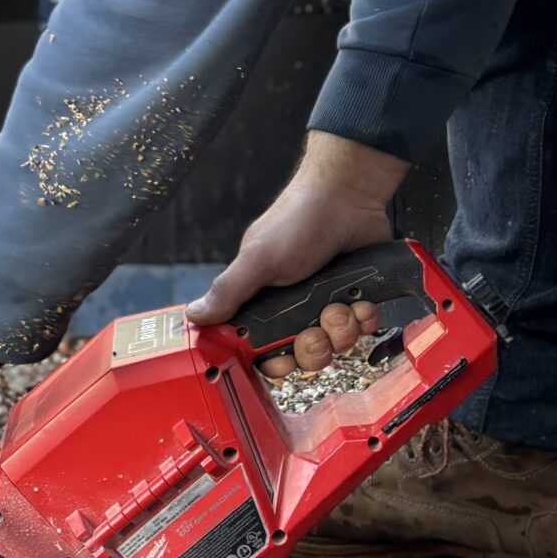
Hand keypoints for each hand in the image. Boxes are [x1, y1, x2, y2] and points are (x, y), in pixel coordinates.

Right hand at [188, 132, 410, 380]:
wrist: (349, 195)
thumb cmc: (298, 220)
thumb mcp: (258, 258)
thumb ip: (229, 292)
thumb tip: (192, 316)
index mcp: (264, 302)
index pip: (263, 351)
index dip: (274, 362)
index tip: (282, 357)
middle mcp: (296, 307)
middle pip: (304, 356)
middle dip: (314, 347)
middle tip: (317, 327)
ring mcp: (328, 304)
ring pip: (337, 346)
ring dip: (342, 328)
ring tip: (341, 302)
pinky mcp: (357, 298)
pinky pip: (364, 329)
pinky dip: (364, 316)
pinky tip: (361, 298)